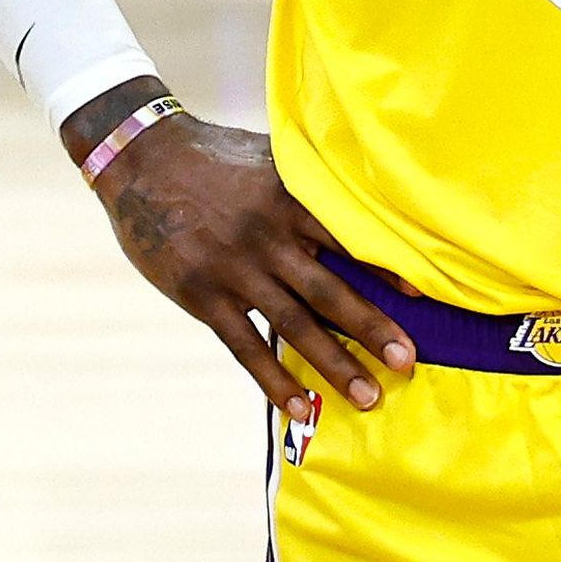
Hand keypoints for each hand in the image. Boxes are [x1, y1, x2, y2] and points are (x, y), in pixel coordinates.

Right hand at [72, 88, 415, 420]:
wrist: (138, 157)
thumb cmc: (210, 154)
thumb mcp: (264, 155)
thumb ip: (306, 181)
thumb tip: (363, 193)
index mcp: (284, 199)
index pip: (345, 237)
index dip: (383, 267)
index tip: (422, 297)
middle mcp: (263, 236)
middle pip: (326, 291)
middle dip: (370, 329)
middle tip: (408, 363)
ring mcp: (231, 268)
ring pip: (292, 324)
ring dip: (333, 363)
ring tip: (369, 397)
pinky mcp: (200, 294)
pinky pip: (243, 345)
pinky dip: (273, 378)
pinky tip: (300, 407)